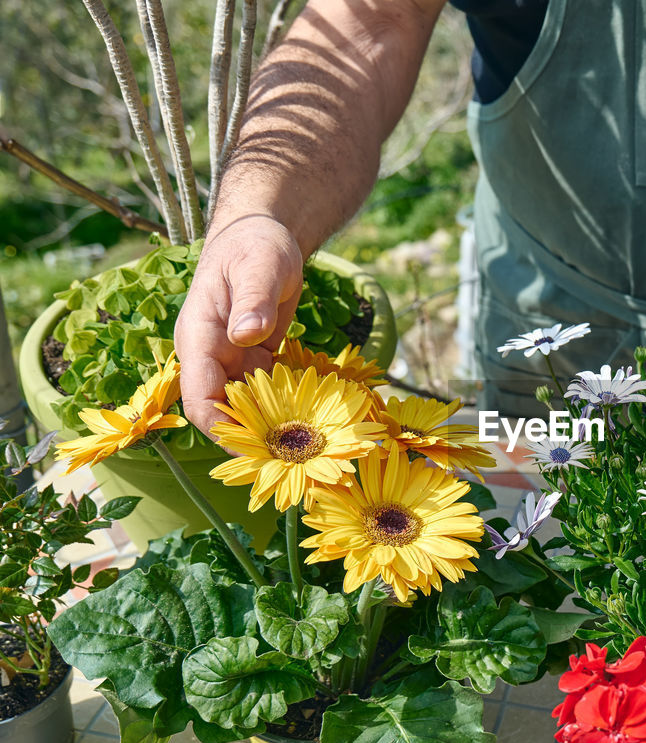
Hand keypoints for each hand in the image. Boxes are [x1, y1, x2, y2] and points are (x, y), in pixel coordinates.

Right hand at [174, 215, 303, 438]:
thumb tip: (247, 334)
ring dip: (267, 432)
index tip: (253, 453)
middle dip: (248, 440)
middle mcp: (210, 357)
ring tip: (303, 456)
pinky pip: (263, 397)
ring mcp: (231, 362)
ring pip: (243, 409)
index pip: (199, 397)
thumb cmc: (256, 246)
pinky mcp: (253, 363)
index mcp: (200, 338)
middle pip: (220, 412)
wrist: (262, 237)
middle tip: (288, 464)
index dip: (222, 428)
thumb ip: (253, 300)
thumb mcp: (260, 266)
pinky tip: (308, 431)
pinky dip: (281, 413)